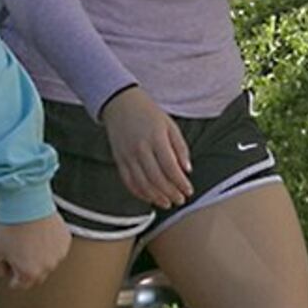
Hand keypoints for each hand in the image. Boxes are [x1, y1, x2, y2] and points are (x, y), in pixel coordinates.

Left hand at [0, 214, 68, 291]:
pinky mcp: (65, 241)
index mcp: (29, 274)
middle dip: (27, 268)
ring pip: (48, 262)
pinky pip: (57, 249)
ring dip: (40, 257)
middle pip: (36, 276)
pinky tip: (40, 232)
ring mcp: (59, 254)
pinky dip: (50, 245)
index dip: (11, 274)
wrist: (26, 203)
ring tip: (29, 239)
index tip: (8, 263)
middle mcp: (47, 268)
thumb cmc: (9, 228)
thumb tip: (5, 275)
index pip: (20, 284)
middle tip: (18, 251)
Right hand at [100, 86, 190, 208]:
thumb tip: (187, 169)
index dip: (180, 182)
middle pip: (156, 178)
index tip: (189, 190)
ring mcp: (127, 156)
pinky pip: (128, 182)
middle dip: (170, 192)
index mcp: (156, 139)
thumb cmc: (148, 114)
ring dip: (156, 197)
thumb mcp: (170, 126)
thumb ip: (180, 148)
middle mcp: (140, 149)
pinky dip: (139, 193)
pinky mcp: (119, 160)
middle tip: (180, 200)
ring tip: (167, 203)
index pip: (170, 166)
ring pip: (142, 183)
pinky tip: (150, 198)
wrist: (120, 104)